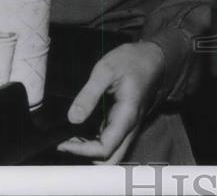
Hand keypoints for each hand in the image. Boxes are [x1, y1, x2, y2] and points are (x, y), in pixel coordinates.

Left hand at [56, 41, 165, 162]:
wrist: (153, 56)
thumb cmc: (132, 60)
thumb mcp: (106, 70)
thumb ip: (89, 94)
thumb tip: (73, 118)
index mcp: (127, 116)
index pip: (105, 149)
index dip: (82, 151)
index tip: (63, 142)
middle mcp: (129, 126)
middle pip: (110, 160)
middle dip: (86, 158)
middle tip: (66, 144)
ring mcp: (128, 125)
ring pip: (111, 153)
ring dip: (90, 152)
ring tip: (69, 138)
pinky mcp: (124, 121)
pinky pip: (110, 141)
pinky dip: (94, 143)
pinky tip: (79, 130)